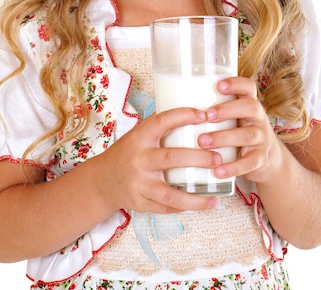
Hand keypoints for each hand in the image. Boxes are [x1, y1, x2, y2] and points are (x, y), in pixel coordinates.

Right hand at [94, 107, 220, 213]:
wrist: (102, 181)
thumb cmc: (128, 153)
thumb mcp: (138, 135)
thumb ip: (160, 127)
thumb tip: (195, 114)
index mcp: (139, 138)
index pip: (162, 122)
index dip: (183, 116)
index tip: (203, 115)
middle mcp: (139, 160)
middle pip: (172, 158)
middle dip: (198, 158)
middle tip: (218, 158)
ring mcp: (139, 183)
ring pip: (170, 193)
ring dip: (195, 198)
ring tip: (215, 196)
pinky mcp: (141, 202)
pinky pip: (166, 207)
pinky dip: (185, 207)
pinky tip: (202, 204)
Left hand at [198, 76, 281, 184]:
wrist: (266, 158)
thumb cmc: (237, 130)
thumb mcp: (232, 117)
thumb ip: (212, 108)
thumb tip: (170, 100)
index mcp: (248, 103)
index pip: (248, 86)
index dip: (236, 83)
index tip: (218, 86)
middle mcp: (258, 117)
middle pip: (249, 107)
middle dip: (227, 110)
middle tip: (207, 115)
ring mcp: (261, 138)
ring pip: (247, 135)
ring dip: (224, 137)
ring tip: (202, 142)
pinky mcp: (260, 159)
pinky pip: (249, 162)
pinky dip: (232, 167)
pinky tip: (217, 171)